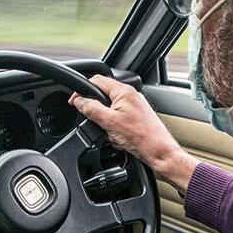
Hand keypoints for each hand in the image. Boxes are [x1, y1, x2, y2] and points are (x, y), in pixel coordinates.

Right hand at [70, 74, 196, 191]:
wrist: (159, 152)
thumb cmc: (141, 137)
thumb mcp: (109, 122)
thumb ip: (91, 109)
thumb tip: (79, 101)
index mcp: (123, 91)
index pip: (96, 81)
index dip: (81, 90)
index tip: (74, 102)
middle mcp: (130, 95)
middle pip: (102, 97)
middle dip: (96, 112)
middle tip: (95, 124)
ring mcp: (134, 107)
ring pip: (109, 111)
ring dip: (106, 124)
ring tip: (112, 135)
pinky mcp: (136, 118)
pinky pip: (117, 120)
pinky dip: (114, 130)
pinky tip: (118, 140)